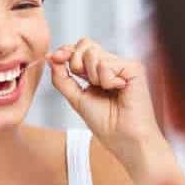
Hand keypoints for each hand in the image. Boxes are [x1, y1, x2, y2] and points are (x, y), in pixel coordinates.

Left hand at [48, 38, 173, 179]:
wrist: (124, 139)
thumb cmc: (106, 124)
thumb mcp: (76, 98)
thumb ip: (62, 78)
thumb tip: (50, 57)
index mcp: (99, 72)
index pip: (80, 50)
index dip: (65, 51)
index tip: (53, 57)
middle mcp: (112, 65)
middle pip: (85, 45)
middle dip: (75, 62)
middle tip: (87, 82)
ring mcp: (123, 65)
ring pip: (93, 53)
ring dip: (92, 76)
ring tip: (107, 91)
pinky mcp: (134, 68)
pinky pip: (106, 64)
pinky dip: (106, 80)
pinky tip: (118, 90)